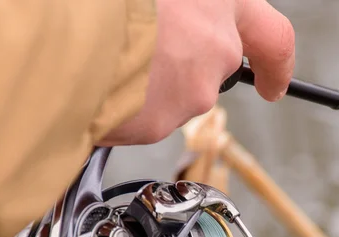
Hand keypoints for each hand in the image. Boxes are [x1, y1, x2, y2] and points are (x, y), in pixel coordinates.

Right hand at [99, 0, 294, 145]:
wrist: (63, 26)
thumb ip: (182, 7)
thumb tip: (175, 17)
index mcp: (221, 2)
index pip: (273, 38)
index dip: (275, 64)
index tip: (272, 84)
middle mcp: (217, 47)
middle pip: (214, 71)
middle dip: (186, 68)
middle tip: (147, 55)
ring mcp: (192, 89)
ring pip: (179, 96)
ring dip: (151, 84)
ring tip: (108, 57)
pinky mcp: (162, 122)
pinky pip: (147, 116)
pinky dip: (128, 105)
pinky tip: (99, 81)